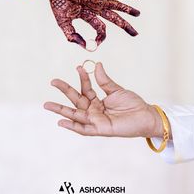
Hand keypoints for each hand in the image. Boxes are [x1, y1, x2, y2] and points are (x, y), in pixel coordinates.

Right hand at [34, 0, 139, 47]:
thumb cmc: (58, 4)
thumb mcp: (64, 24)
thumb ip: (73, 36)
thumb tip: (86, 47)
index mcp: (87, 14)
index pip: (100, 28)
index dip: (101, 38)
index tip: (96, 44)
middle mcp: (95, 7)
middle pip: (114, 19)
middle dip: (125, 26)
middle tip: (135, 34)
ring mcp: (98, 1)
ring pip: (117, 8)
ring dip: (129, 11)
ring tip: (138, 14)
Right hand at [44, 63, 163, 137]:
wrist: (145, 116)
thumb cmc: (132, 104)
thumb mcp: (116, 90)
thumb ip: (104, 80)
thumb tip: (97, 65)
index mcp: (97, 100)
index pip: (85, 88)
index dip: (82, 78)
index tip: (78, 67)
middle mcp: (94, 110)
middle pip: (75, 100)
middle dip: (64, 91)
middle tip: (53, 81)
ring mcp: (96, 120)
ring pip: (75, 115)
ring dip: (61, 110)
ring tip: (47, 104)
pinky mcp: (100, 129)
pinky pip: (84, 129)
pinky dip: (73, 126)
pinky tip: (61, 121)